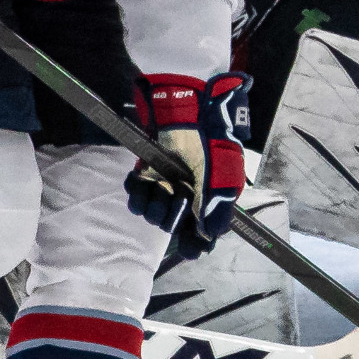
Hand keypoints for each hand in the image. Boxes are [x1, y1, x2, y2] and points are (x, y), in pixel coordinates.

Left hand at [122, 72, 250, 263]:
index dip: (195, 244)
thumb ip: (217, 206)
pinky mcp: (145, 177)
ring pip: (151, 215)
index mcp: (209, 199)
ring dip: (152, 203)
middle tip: (177, 195)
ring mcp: (165, 188)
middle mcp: (186, 198)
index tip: (190, 249)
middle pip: (172, 226)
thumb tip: (210, 236)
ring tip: (158, 184)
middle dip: (171, 215)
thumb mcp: (223, 173)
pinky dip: (135, 191)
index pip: (201, 234)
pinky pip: (135, 198)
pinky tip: (140, 177)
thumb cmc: (210, 139)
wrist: (186, 109)